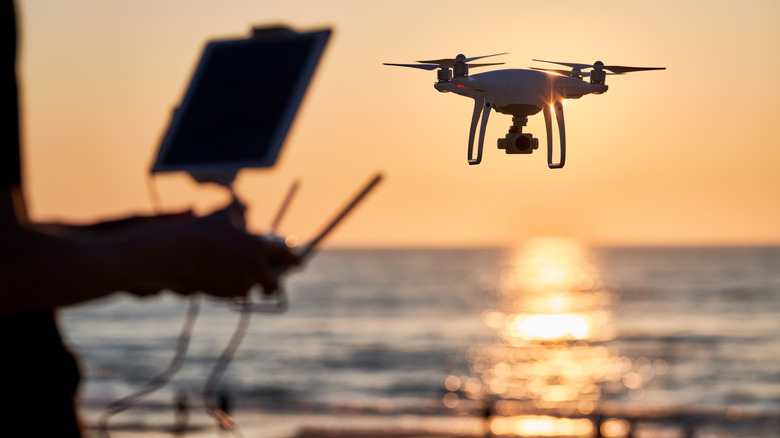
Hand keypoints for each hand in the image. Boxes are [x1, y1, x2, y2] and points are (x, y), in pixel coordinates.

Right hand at [157, 202, 299, 297]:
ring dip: (249, 288)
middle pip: (276, 284)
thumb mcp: (221, 216)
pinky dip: (232, 292)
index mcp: (258, 245)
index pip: (287, 256)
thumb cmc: (200, 232)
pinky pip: (238, 296)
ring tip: (236, 282)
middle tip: (268, 287)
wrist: (181, 253)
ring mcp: (247, 280)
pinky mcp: (233, 293)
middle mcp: (257, 264)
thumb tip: (242, 203)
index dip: (294, 262)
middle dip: (272, 286)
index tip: (297, 266)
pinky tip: (220, 283)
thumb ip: (236, 209)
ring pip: (255, 291)